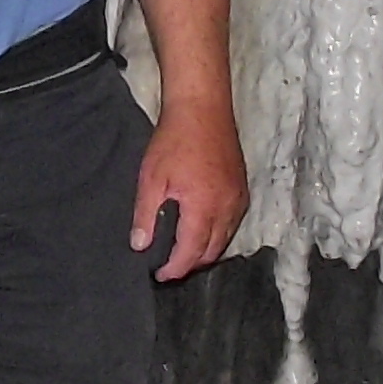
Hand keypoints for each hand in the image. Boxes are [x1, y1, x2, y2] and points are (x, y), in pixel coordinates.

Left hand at [130, 100, 246, 281]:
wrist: (202, 108)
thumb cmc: (174, 140)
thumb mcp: (151, 178)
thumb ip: (146, 215)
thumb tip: (140, 246)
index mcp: (204, 208)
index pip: (191, 252)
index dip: (175, 269)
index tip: (159, 275)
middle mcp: (227, 208)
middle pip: (212, 252)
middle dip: (191, 264)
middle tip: (169, 267)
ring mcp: (238, 199)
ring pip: (225, 240)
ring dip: (206, 252)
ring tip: (183, 253)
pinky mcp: (242, 189)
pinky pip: (233, 224)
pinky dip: (219, 235)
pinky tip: (202, 231)